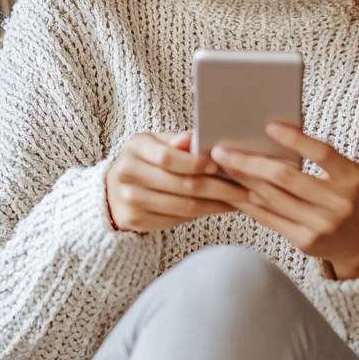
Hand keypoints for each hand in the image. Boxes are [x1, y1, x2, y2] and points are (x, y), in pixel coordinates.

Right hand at [105, 132, 245, 232]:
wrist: (113, 190)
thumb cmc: (145, 160)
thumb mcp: (155, 143)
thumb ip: (176, 141)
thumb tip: (195, 138)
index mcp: (134, 148)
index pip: (168, 158)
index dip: (196, 163)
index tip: (221, 165)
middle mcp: (128, 175)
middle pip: (181, 185)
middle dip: (219, 187)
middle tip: (245, 188)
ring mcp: (130, 201)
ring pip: (183, 206)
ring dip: (216, 204)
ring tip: (240, 199)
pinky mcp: (135, 221)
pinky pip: (177, 219)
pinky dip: (203, 214)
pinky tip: (220, 208)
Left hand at [211, 123, 358, 279]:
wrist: (358, 240)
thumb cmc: (341, 195)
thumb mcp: (340, 174)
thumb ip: (314, 157)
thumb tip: (267, 135)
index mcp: (351, 177)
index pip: (322, 153)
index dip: (296, 140)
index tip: (269, 125)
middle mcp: (339, 202)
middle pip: (286, 177)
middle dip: (249, 162)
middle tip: (222, 151)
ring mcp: (322, 225)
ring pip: (272, 198)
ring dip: (242, 180)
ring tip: (222, 167)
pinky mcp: (306, 241)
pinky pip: (269, 218)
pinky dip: (248, 202)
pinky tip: (232, 190)